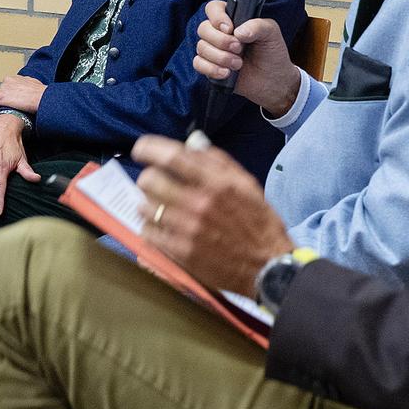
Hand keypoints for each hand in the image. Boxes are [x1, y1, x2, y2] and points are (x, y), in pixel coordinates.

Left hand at [0, 74, 45, 113]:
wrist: (41, 98)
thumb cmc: (40, 93)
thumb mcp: (34, 84)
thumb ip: (28, 84)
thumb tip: (29, 87)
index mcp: (15, 78)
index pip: (7, 85)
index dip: (8, 93)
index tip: (10, 98)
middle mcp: (7, 81)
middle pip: (0, 90)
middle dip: (3, 97)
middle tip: (7, 105)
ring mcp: (2, 90)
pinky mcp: (0, 98)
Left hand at [131, 135, 291, 296]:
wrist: (267, 267)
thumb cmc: (259, 223)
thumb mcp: (246, 185)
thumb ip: (218, 161)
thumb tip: (192, 142)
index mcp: (217, 183)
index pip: (173, 157)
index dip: (150, 149)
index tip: (141, 149)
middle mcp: (200, 204)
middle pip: (150, 181)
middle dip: (149, 179)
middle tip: (155, 184)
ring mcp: (188, 230)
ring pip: (145, 208)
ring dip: (149, 205)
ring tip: (160, 208)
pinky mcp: (180, 253)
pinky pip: (149, 234)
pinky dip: (151, 229)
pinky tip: (161, 229)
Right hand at [194, 0, 299, 116]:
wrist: (273, 80)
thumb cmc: (272, 53)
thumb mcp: (271, 33)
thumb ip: (258, 25)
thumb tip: (238, 32)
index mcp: (233, 19)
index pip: (213, 8)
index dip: (217, 17)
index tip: (230, 29)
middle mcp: (220, 33)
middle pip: (203, 28)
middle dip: (221, 41)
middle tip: (239, 49)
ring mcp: (213, 50)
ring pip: (201, 47)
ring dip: (220, 57)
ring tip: (238, 64)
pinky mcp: (210, 67)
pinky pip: (198, 63)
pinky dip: (211, 69)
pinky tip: (226, 73)